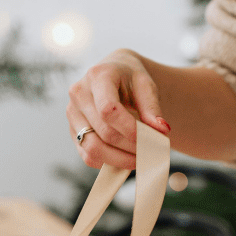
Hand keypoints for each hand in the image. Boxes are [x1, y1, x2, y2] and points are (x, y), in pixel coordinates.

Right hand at [67, 50, 170, 169]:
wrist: (113, 74)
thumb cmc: (130, 79)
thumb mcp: (146, 85)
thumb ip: (152, 107)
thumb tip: (162, 130)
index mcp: (97, 76)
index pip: (108, 109)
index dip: (129, 129)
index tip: (149, 138)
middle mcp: (79, 94)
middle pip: (104, 132)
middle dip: (130, 147)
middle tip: (151, 152)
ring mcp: (72, 114)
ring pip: (93, 148)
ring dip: (120, 159)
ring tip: (139, 158)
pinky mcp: (73, 131)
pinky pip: (88, 156)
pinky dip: (108, 162)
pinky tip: (125, 158)